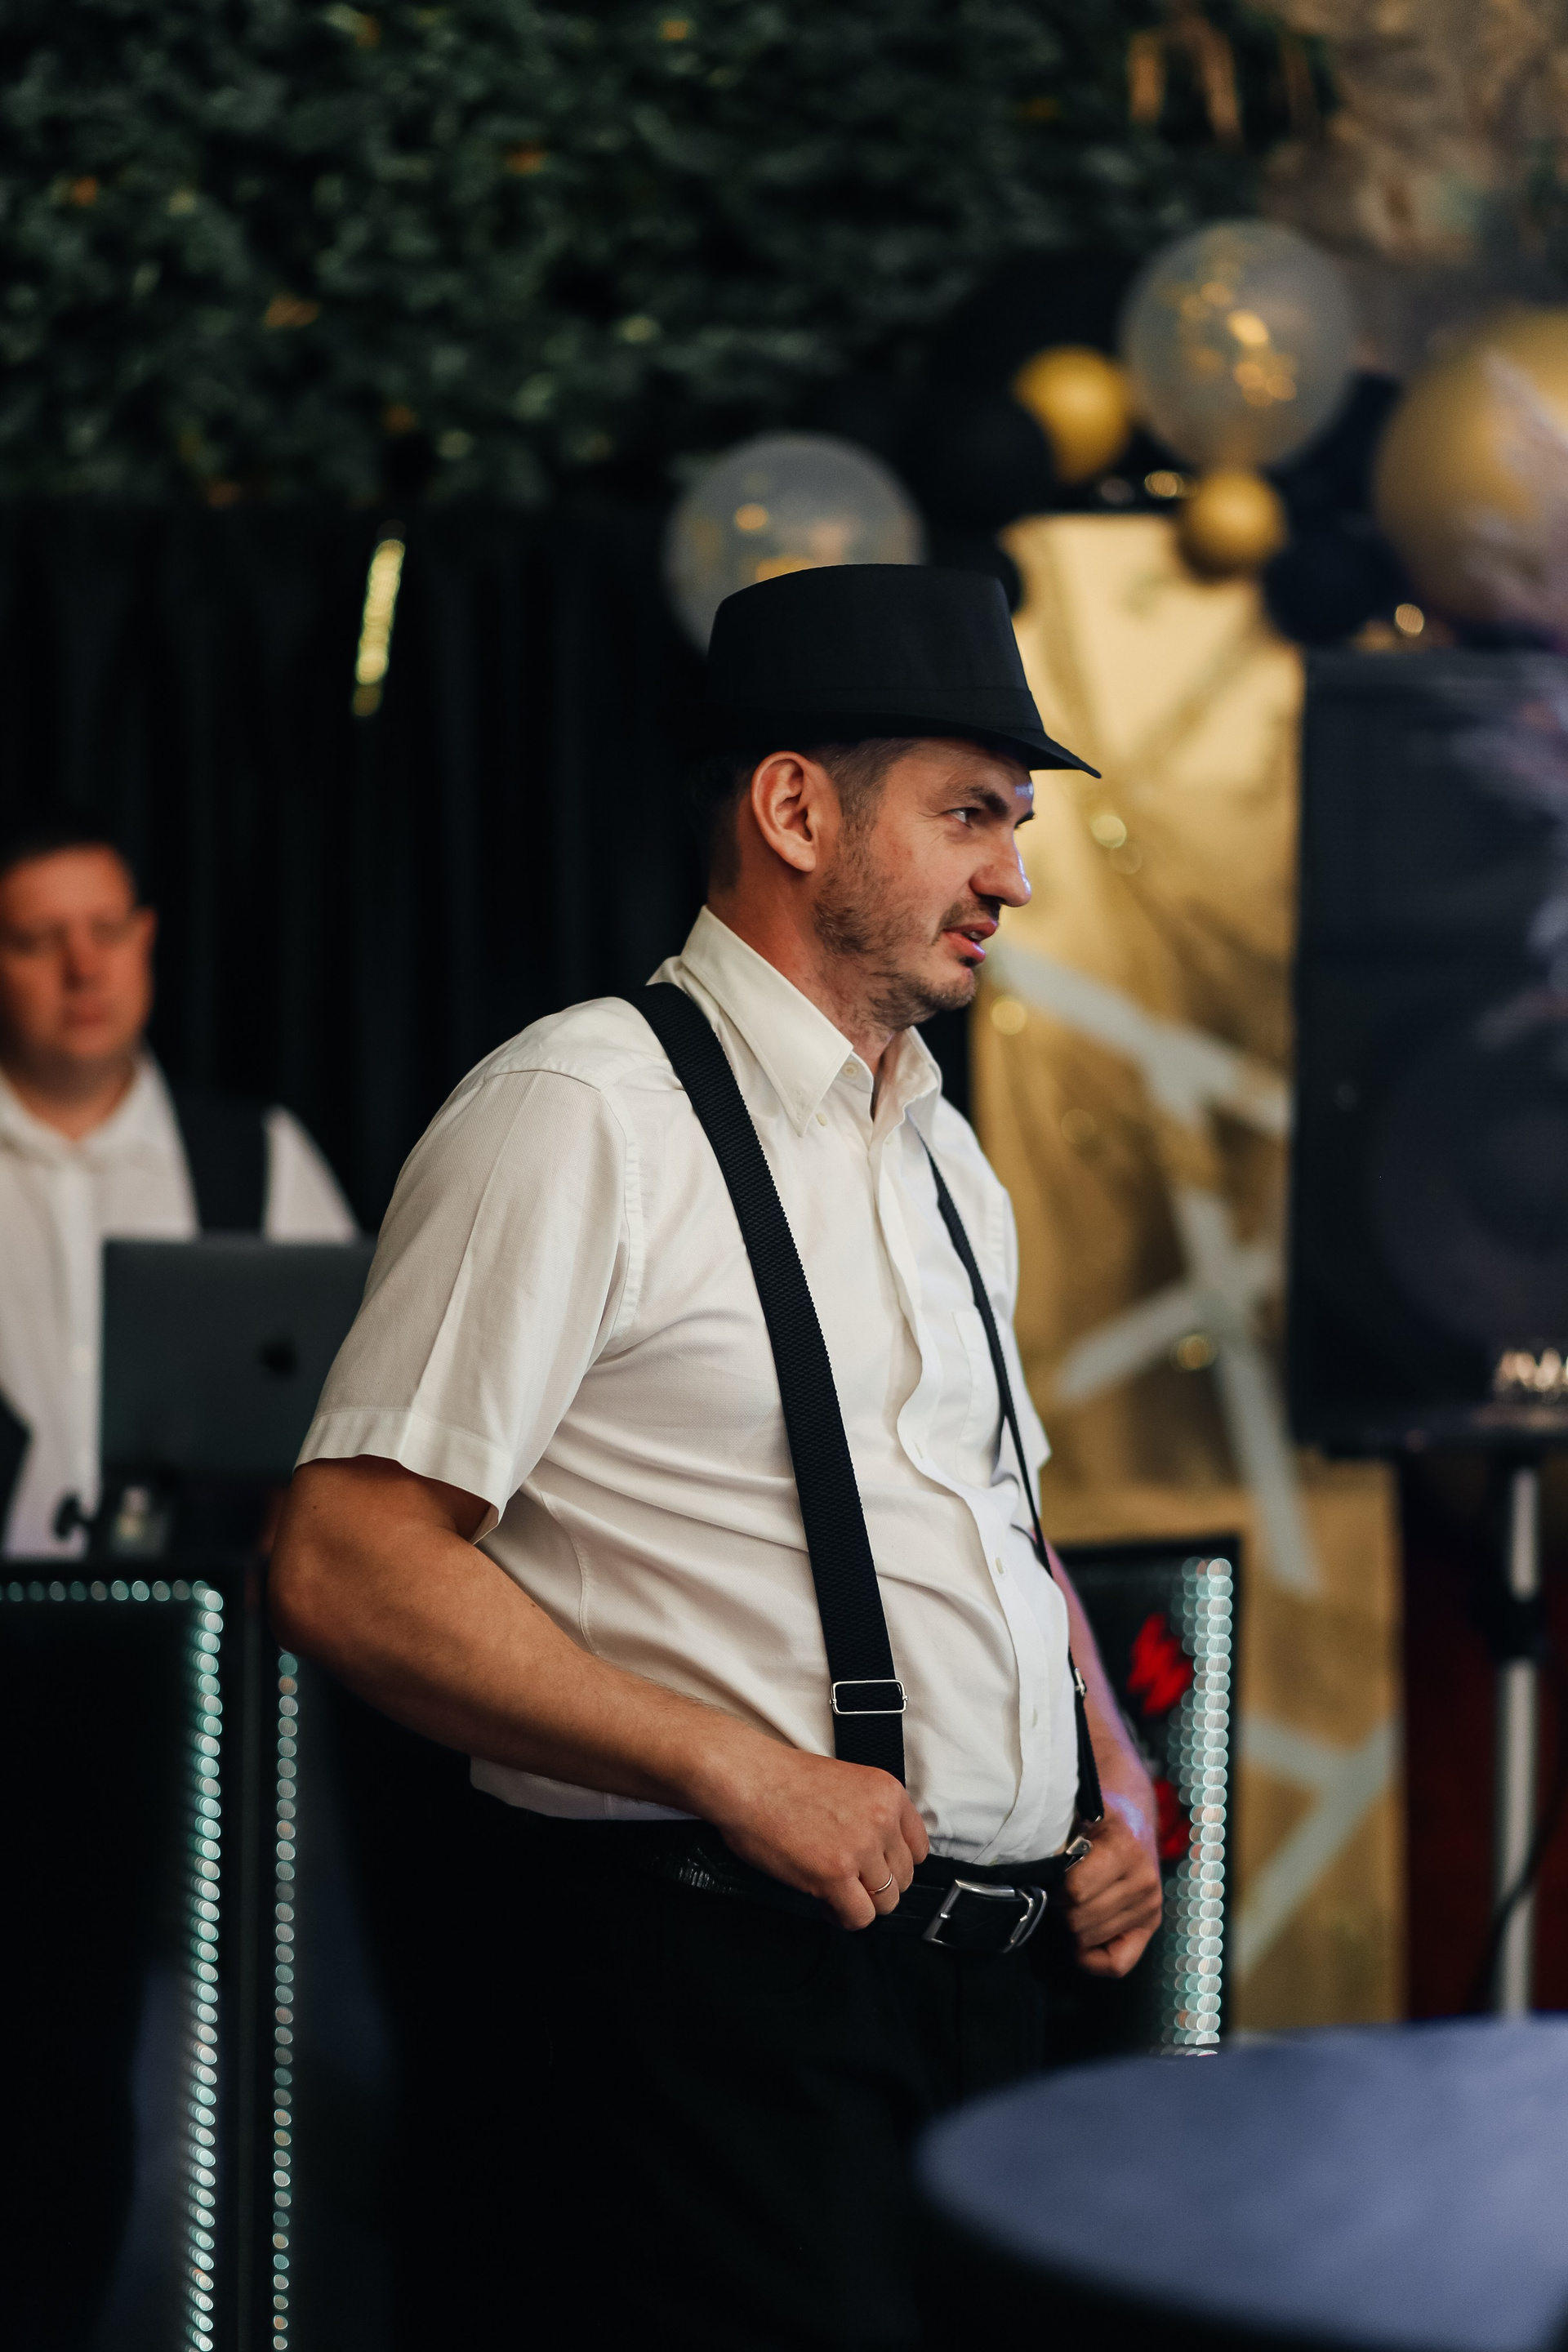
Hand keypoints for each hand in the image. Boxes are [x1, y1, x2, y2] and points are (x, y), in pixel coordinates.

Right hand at [703, 1743, 929, 1930]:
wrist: (746, 1779)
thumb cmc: (782, 1780)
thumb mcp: (847, 1782)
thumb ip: (872, 1813)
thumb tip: (881, 1853)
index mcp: (888, 1792)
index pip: (919, 1847)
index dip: (895, 1863)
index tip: (877, 1868)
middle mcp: (882, 1819)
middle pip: (903, 1877)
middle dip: (877, 1884)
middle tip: (851, 1882)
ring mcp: (860, 1848)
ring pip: (886, 1901)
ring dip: (863, 1903)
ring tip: (838, 1894)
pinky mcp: (835, 1875)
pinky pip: (860, 1917)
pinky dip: (844, 1917)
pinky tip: (827, 1904)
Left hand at [1062, 1791, 1162, 1977]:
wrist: (1135, 1819)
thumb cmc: (1098, 1818)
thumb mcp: (1078, 1812)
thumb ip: (1057, 1835)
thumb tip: (1031, 1861)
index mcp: (1124, 1848)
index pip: (1075, 1891)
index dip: (1052, 1890)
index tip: (1045, 1879)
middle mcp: (1143, 1881)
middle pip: (1079, 1919)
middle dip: (1058, 1911)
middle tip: (1052, 1896)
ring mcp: (1150, 1905)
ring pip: (1090, 1940)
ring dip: (1069, 1930)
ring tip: (1066, 1908)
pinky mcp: (1152, 1924)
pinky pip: (1118, 1964)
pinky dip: (1091, 1960)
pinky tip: (1078, 1943)